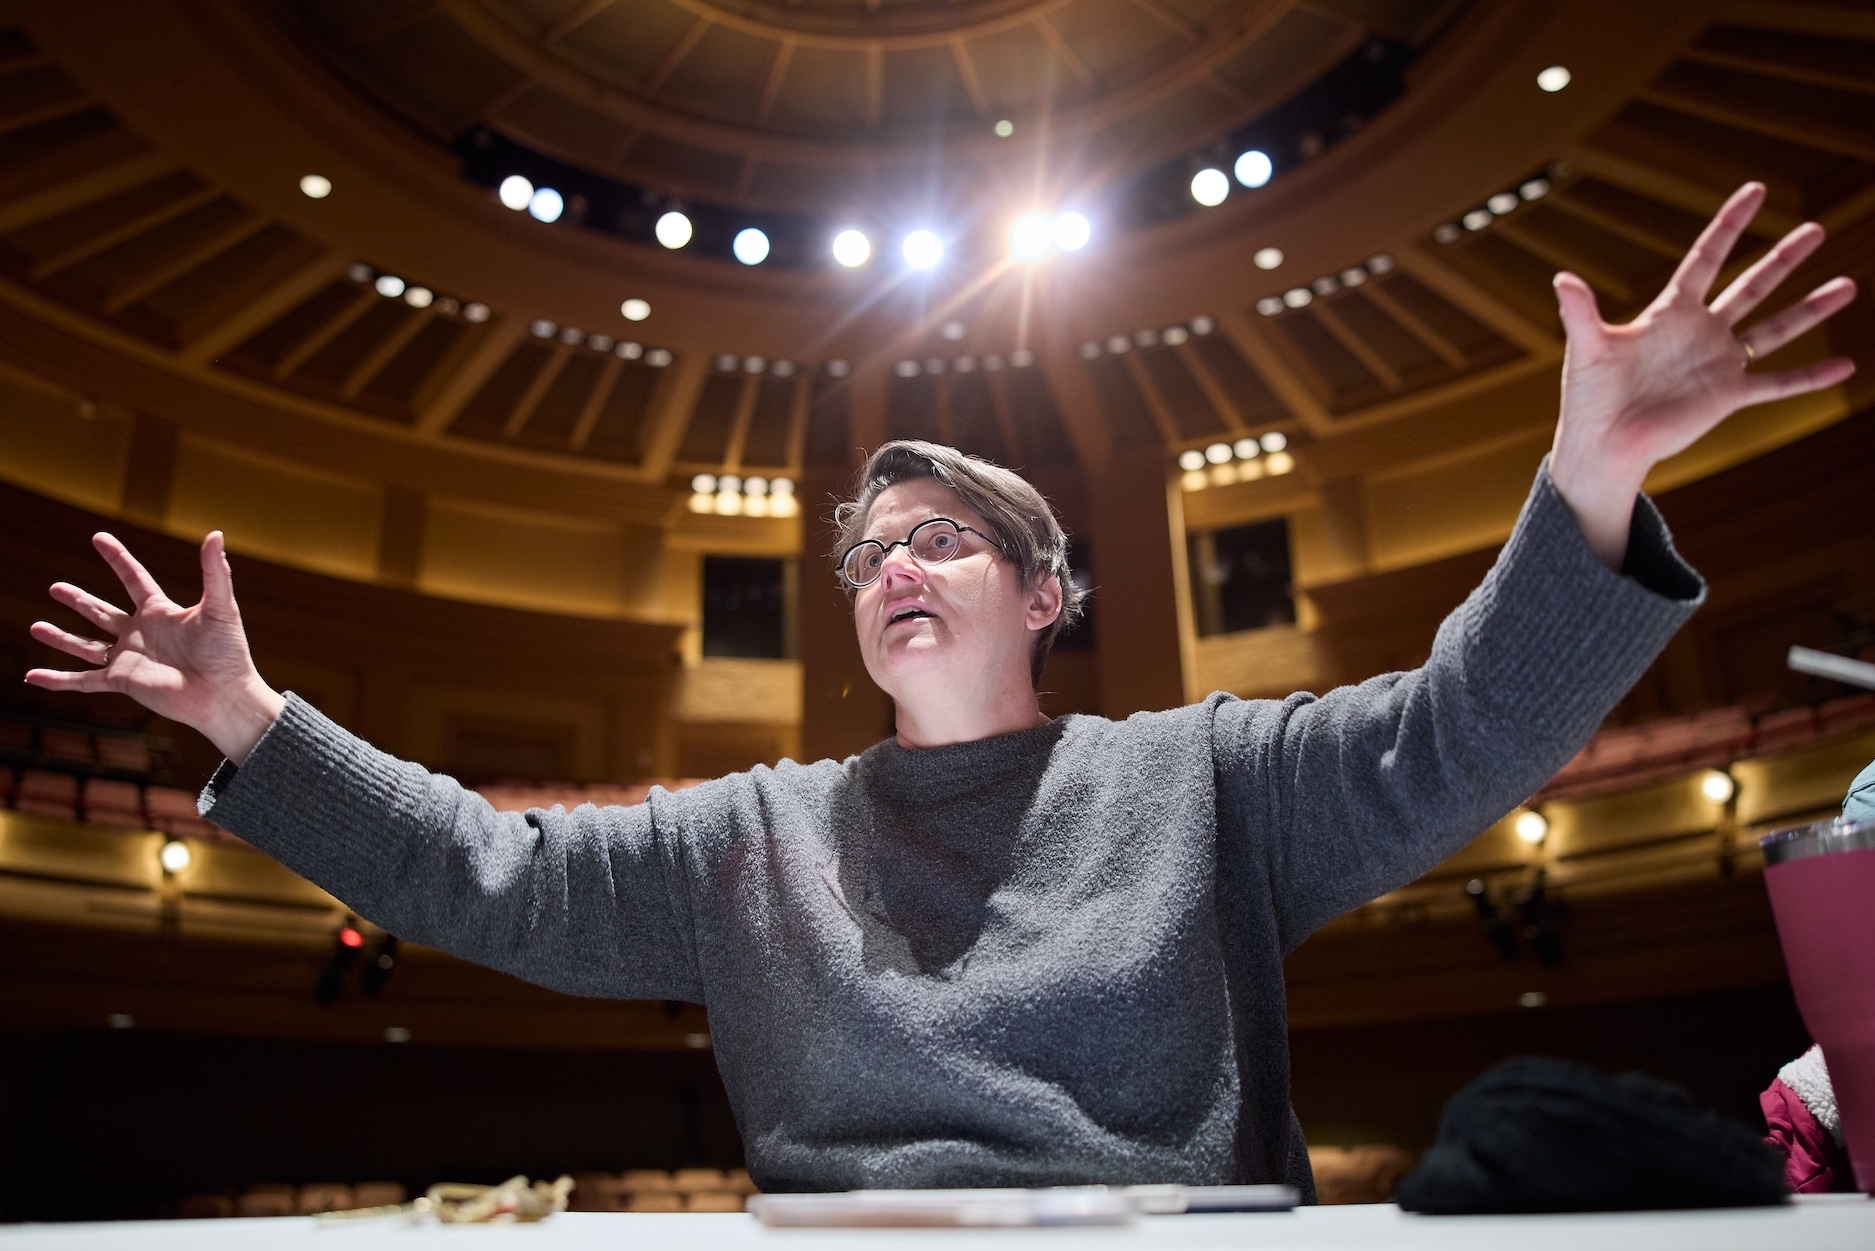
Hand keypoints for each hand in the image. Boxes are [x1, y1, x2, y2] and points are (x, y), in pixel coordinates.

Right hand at [25, 531, 283, 762]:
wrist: (224, 695)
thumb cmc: (228, 652)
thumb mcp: (219, 607)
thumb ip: (214, 572)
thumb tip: (215, 534)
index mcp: (161, 612)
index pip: (134, 578)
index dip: (117, 558)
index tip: (99, 538)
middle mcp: (141, 633)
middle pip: (102, 612)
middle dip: (79, 600)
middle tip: (54, 587)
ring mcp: (129, 658)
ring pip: (86, 646)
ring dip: (61, 638)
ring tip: (36, 627)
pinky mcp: (122, 682)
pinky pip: (82, 682)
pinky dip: (57, 680)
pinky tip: (32, 676)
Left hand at [1548, 182, 1856, 566]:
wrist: (1603, 444)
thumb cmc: (1589, 397)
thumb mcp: (1586, 349)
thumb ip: (1580, 312)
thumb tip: (1561, 278)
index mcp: (1670, 313)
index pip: (1707, 257)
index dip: (1730, 224)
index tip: (1757, 191)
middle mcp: (1701, 332)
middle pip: (1751, 285)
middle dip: (1783, 258)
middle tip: (1816, 230)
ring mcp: (1719, 363)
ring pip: (1775, 328)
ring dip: (1811, 309)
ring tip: (1848, 285)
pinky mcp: (1728, 395)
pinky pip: (1778, 383)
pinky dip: (1811, 377)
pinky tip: (1846, 366)